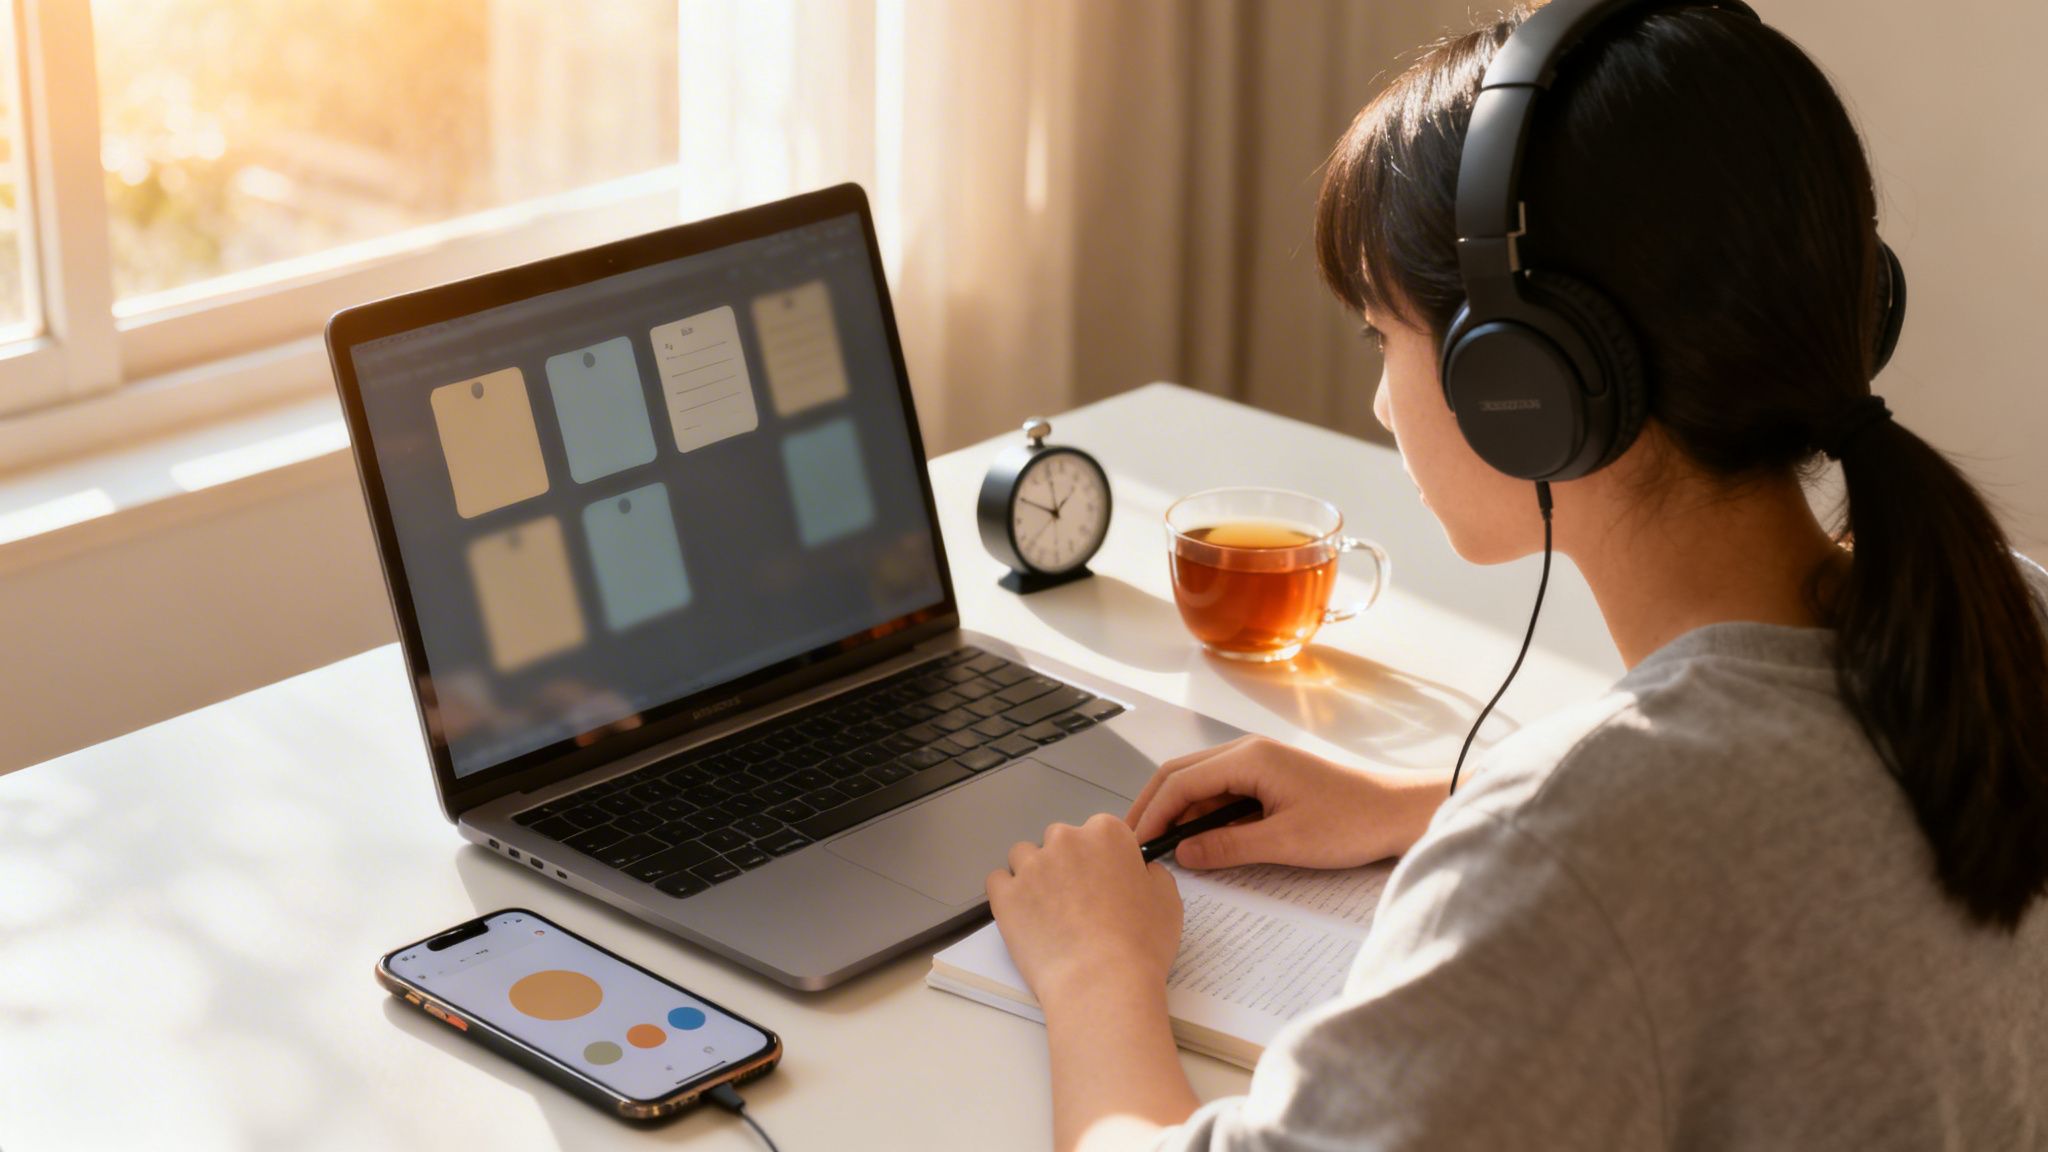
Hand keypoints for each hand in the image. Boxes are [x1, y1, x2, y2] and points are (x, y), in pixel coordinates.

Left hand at [987, 813, 1181, 1003]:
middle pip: (1060, 841)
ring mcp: (1032, 866)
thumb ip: (1152, 874)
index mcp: (1107, 834)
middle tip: (1079, 901)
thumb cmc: (1139, 945)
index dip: (1103, 859)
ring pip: (1025, 856)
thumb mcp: (1168, 901)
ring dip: (1035, 875)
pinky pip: (999, 881)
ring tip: (1049, 911)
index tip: (1105, 882)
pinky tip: (1025, 916)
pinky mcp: (1005, 894)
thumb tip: (1141, 871)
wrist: (1101, 983)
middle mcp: (1066, 840)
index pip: (1100, 832)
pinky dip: (1008, 894)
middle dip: (1067, 864)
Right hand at [1127, 735, 1445, 870]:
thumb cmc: (1353, 822)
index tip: (1137, 844)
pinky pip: (1222, 793)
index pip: (1180, 781)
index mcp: (1249, 759)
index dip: (1153, 813)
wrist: (1398, 812)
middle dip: (1154, 807)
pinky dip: (1202, 814)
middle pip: (1182, 775)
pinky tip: (1198, 840)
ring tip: (1162, 847)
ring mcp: (1258, 764)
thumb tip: (1184, 853)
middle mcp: (1248, 753)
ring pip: (1200, 783)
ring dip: (1178, 812)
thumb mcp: (1286, 842)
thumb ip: (1229, 846)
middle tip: (1136, 843)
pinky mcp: (1269, 779)